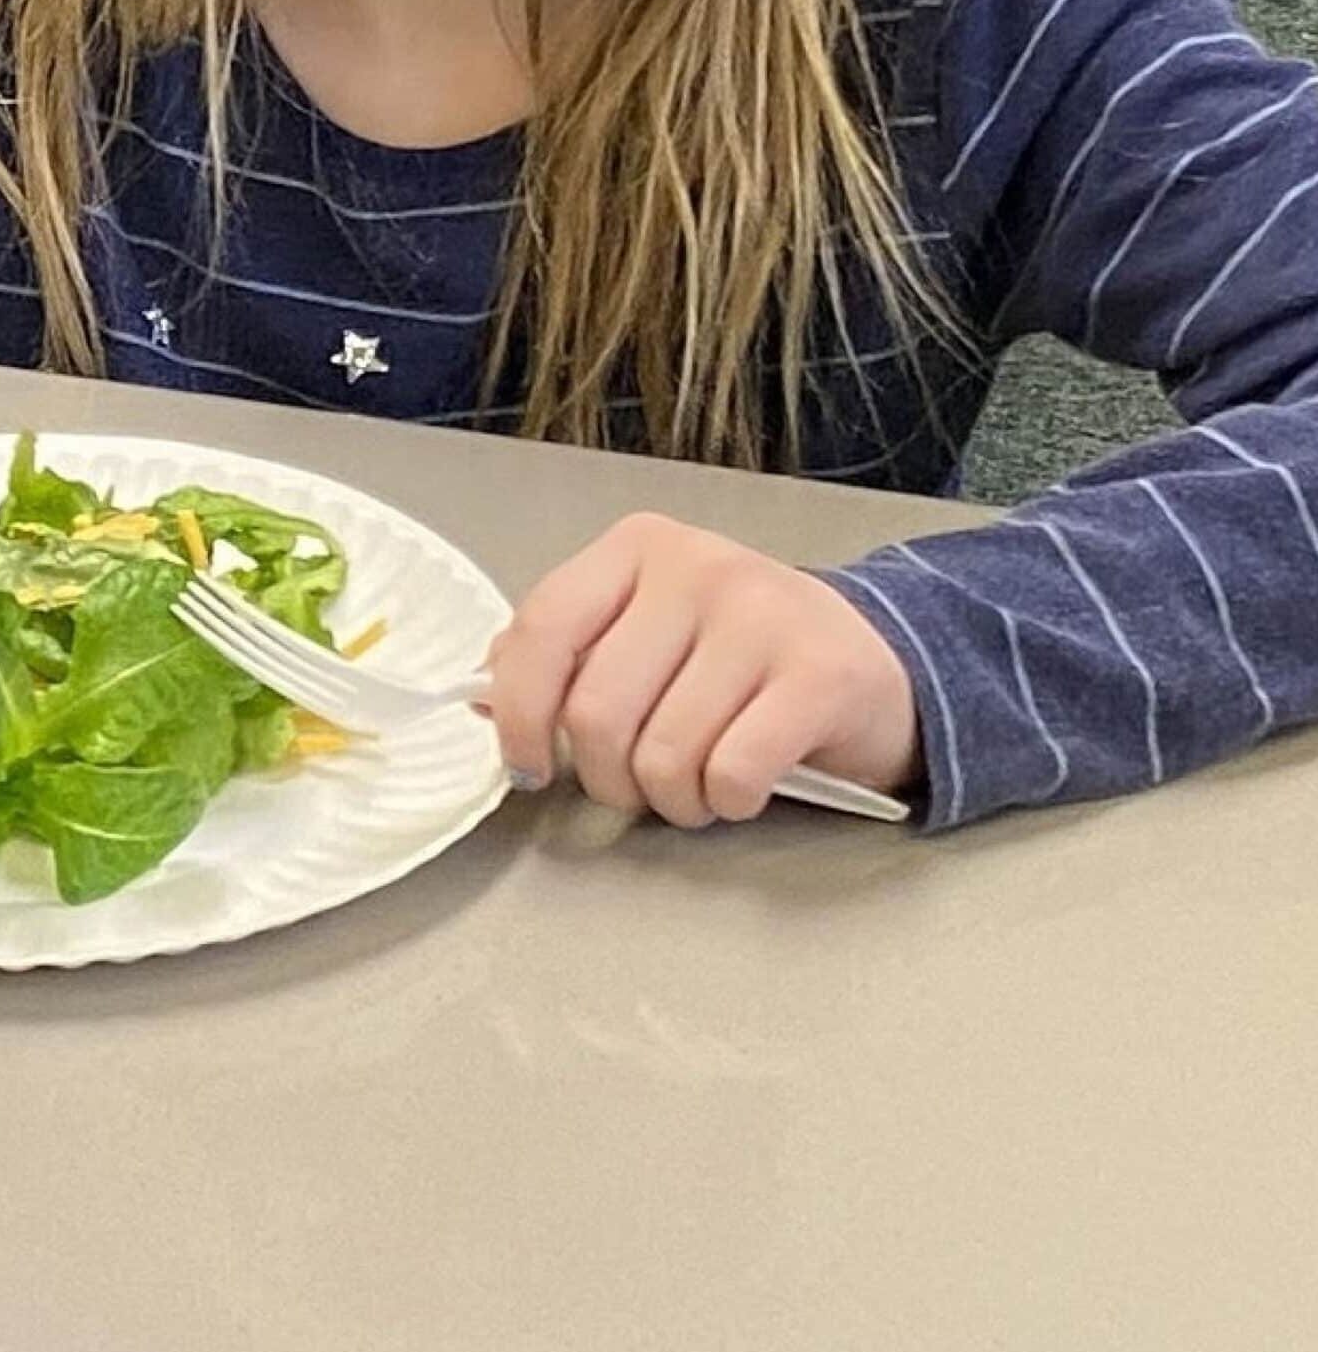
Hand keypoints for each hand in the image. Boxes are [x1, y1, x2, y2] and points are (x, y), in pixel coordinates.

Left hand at [484, 512, 918, 825]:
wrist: (871, 661)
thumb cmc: (736, 655)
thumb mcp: (643, 630)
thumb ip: (565, 653)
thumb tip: (480, 695)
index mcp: (635, 549)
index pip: (542, 629)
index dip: (520, 713)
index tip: (528, 766)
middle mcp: (695, 568)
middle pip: (597, 709)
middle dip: (606, 778)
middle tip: (636, 787)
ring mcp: (760, 615)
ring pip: (662, 753)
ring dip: (670, 800)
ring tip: (694, 788)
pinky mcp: (818, 674)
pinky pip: (731, 773)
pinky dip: (725, 802)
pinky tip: (741, 787)